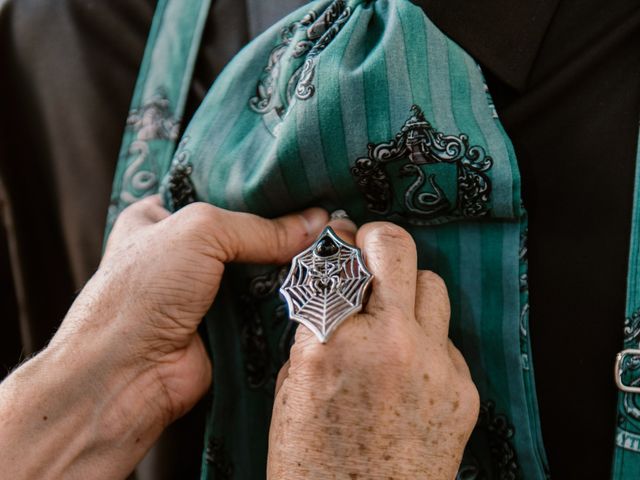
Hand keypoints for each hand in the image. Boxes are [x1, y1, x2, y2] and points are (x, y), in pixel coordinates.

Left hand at [0, 196, 327, 479]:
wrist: (127, 372)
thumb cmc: (142, 291)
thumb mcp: (198, 233)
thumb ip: (259, 227)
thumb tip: (317, 223)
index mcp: (160, 217)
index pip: (218, 191)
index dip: (258, 190)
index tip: (300, 186)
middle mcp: (183, 252)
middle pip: (245, 233)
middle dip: (280, 230)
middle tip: (324, 219)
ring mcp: (205, 291)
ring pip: (259, 271)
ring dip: (286, 267)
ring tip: (328, 251)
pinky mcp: (227, 326)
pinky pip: (265, 307)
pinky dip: (286, 300)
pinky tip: (316, 286)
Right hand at [268, 221, 479, 478]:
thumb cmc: (313, 466)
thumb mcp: (294, 389)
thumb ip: (317, 331)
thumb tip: (335, 289)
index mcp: (331, 345)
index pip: (338, 260)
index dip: (338, 242)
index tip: (341, 237)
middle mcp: (389, 345)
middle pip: (397, 249)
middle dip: (380, 241)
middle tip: (370, 249)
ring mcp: (434, 366)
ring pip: (433, 286)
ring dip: (409, 290)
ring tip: (391, 314)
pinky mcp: (463, 390)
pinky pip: (447, 340)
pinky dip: (426, 342)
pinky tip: (407, 369)